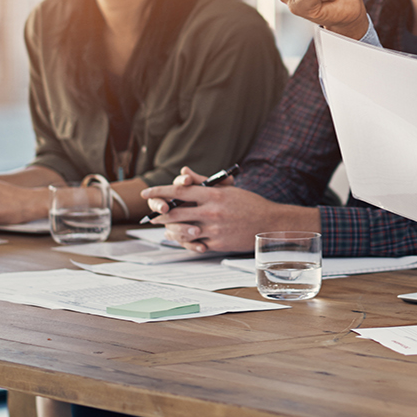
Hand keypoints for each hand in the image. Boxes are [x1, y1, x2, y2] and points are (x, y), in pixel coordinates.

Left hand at [145, 167, 316, 253]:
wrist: (270, 224)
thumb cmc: (250, 204)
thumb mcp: (228, 188)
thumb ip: (204, 181)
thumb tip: (184, 172)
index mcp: (213, 194)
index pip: (179, 190)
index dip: (159, 191)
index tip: (146, 193)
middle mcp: (211, 211)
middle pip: (175, 212)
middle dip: (159, 214)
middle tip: (151, 216)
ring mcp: (214, 228)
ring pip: (182, 230)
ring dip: (170, 230)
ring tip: (166, 229)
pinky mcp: (217, 243)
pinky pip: (195, 243)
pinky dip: (187, 241)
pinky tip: (184, 239)